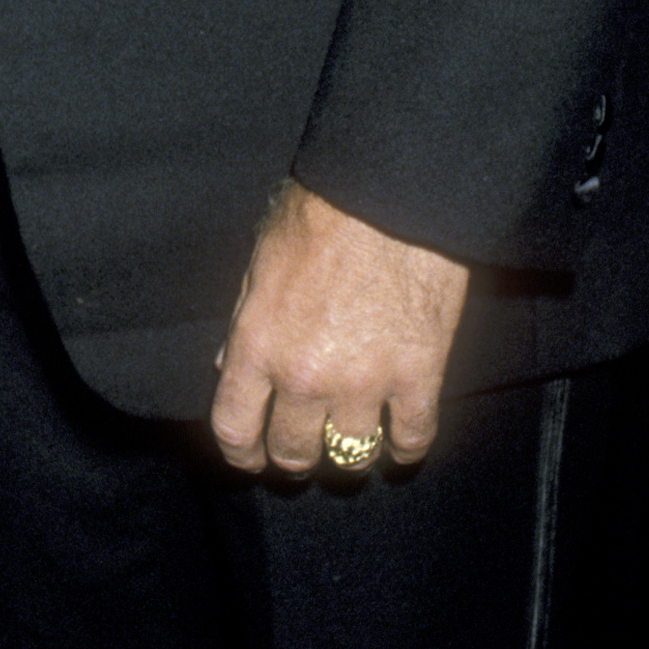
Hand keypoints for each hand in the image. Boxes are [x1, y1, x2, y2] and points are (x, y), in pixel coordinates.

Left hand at [209, 179, 468, 475]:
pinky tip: (399, 438)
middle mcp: (304, 376)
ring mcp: (363, 382)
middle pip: (292, 453)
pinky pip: (412, 439)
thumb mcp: (260, 261)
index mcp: (257, 343)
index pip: (235, 429)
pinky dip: (404, 446)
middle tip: (302, 447)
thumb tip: (230, 367)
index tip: (251, 456)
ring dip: (348, 452)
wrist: (388, 191)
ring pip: (350, 456)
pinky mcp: (418, 377)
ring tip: (352, 440)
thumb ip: (244, 322)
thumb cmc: (320, 212)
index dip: (242, 453)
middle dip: (293, 456)